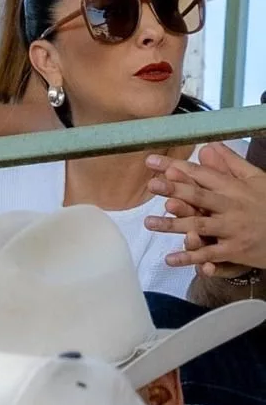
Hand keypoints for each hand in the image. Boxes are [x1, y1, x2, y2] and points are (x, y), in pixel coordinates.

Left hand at [144, 143, 265, 273]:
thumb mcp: (256, 179)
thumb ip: (231, 164)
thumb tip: (210, 145)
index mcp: (234, 188)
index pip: (201, 175)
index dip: (177, 167)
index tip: (152, 161)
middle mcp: (232, 207)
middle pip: (199, 197)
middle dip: (174, 190)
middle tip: (151, 184)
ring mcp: (233, 229)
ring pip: (199, 226)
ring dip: (173, 225)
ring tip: (149, 222)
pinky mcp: (235, 250)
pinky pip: (209, 254)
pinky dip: (189, 257)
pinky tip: (169, 258)